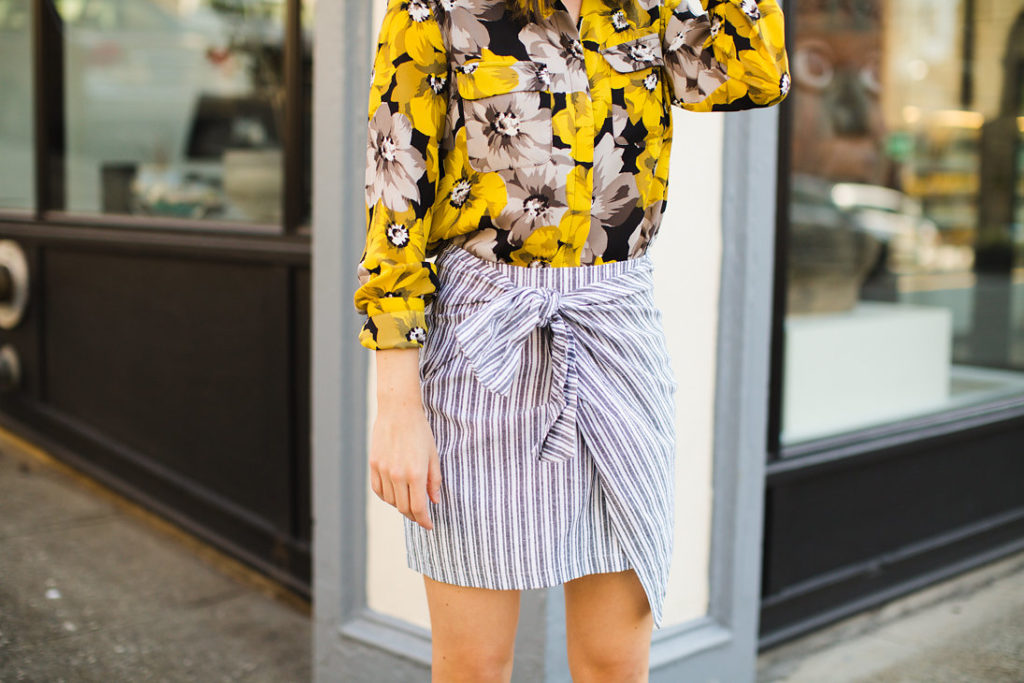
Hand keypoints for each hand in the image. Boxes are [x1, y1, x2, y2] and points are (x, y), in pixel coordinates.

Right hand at [369, 348, 442, 529]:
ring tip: (409, 502)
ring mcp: (383, 470)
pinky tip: (395, 494)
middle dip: (414, 516)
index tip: (429, 525)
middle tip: (421, 516)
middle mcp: (398, 475)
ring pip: (390, 501)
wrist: (398, 411)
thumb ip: (434, 480)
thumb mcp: (433, 455)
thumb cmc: (420, 432)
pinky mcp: (373, 465)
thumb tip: (434, 501)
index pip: (419, 507)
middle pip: (404, 508)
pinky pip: (378, 490)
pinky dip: (387, 497)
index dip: (424, 520)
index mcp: (416, 473)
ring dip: (400, 506)